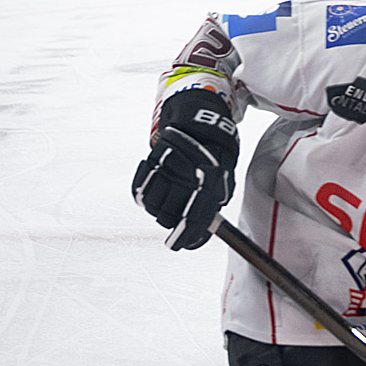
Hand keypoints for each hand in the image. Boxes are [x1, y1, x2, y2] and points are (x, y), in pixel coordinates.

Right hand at [132, 90, 238, 249]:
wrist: (198, 121)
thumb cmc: (215, 151)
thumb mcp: (225, 174)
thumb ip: (216, 198)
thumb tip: (207, 224)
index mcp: (209, 179)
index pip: (194, 215)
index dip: (186, 234)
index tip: (178, 244)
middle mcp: (186, 174)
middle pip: (169, 213)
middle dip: (171, 222)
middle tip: (175, 221)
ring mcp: (166, 166)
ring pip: (152, 204)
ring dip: (157, 210)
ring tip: (165, 206)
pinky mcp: (152, 160)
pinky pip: (140, 188)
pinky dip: (144, 196)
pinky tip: (152, 195)